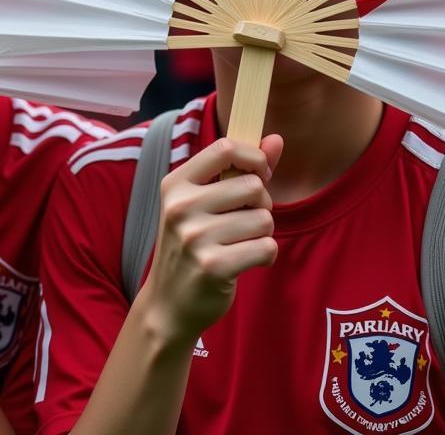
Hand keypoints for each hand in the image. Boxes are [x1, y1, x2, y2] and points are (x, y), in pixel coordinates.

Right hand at [139, 134, 283, 343]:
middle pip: (252, 185)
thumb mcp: (203, 202)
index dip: (253, 157)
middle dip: (262, 203)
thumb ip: (241, 169)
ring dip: (263, 233)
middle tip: (246, 220)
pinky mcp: (213, 267)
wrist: (167, 304)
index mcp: (176, 183)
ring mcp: (194, 237)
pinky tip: (245, 261)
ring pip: (264, 220)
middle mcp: (181, 206)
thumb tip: (277, 139)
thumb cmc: (190, 245)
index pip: (224, 148)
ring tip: (241, 243)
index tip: (258, 174)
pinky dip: (265, 255)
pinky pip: (266, 248)